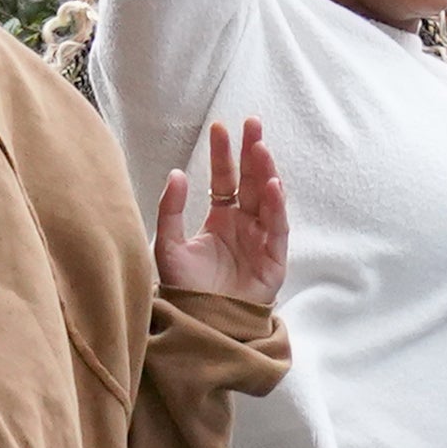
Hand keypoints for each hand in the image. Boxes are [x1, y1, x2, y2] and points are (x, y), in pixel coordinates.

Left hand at [155, 119, 289, 304]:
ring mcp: (261, 240)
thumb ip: (170, 211)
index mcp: (221, 220)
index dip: (224, 155)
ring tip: (261, 147)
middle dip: (252, 152)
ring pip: (268, 199)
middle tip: (252, 123)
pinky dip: (276, 206)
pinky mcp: (274, 259)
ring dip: (266, 172)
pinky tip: (272, 184)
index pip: (225, 179)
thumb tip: (176, 173)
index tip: (220, 128)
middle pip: (251, 182)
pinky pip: (278, 228)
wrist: (201, 324)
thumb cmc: (185, 289)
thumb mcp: (169, 246)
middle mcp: (244, 226)